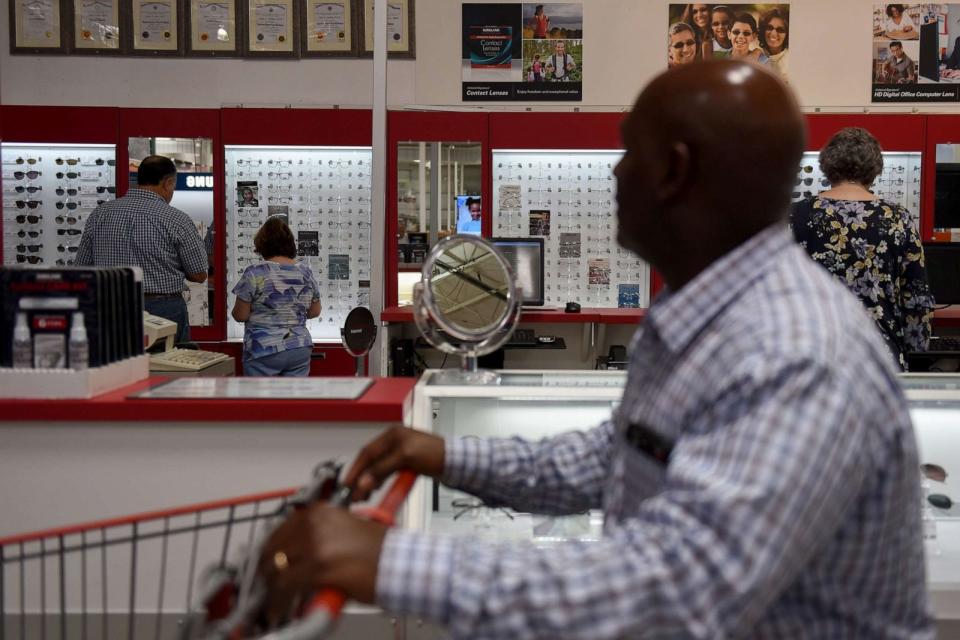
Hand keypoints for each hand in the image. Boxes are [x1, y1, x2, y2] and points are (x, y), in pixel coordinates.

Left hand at [258, 503, 386, 620]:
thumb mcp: (342, 531)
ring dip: (270, 589)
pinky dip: (277, 602)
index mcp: (319, 513)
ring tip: (271, 602)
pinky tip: (278, 610)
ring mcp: (315, 545)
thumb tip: (292, 556)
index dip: (269, 553)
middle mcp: (314, 525)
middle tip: (265, 586)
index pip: (278, 531)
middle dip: (266, 571)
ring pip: (274, 569)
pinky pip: (285, 588)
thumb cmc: (378, 551)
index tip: (265, 564)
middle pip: (272, 550)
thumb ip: (316, 538)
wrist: (398, 563)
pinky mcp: (318, 568)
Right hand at [344, 425, 444, 500]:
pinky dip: (379, 481)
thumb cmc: (434, 453)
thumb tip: (364, 482)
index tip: (347, 484)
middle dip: (361, 478)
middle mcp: (393, 442)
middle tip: (354, 494)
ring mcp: (399, 452)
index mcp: (391, 435)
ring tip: (364, 495)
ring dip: (369, 481)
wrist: (454, 461)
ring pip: (377, 468)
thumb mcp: (405, 458)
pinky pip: (387, 472)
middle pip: (370, 461)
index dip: (356, 469)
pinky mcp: (405, 463)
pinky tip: (376, 488)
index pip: (367, 452)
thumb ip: (382, 469)